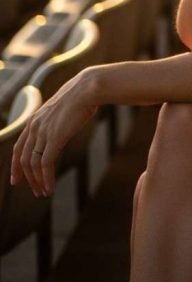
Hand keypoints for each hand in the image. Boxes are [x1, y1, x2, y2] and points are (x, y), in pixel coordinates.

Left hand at [11, 70, 98, 197]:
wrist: (87, 89)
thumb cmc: (80, 97)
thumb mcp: (61, 109)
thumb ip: (55, 120)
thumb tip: (61, 126)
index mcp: (34, 120)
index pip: (18, 148)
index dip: (15, 165)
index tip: (15, 180)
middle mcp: (34, 127)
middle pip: (24, 159)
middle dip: (28, 178)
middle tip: (35, 191)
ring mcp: (43, 132)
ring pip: (33, 164)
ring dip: (38, 181)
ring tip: (44, 192)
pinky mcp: (54, 138)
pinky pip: (46, 164)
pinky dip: (46, 178)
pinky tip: (50, 187)